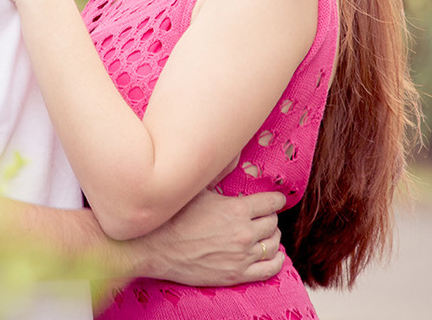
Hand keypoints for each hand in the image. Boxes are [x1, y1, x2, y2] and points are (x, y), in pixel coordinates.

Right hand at [117, 189, 284, 285]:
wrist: (156, 248)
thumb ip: (218, 174)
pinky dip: (276, 261)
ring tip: (264, 235)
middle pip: (273, 223)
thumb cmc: (173, 216)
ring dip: (271, 238)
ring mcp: (242, 256)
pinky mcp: (236, 275)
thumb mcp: (197, 189)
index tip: (275, 199)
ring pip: (273, 245)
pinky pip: (270, 270)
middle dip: (270, 218)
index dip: (275, 199)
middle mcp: (244, 233)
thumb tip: (231, 155)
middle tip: (262, 217)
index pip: (271, 203)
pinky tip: (272, 256)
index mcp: (236, 209)